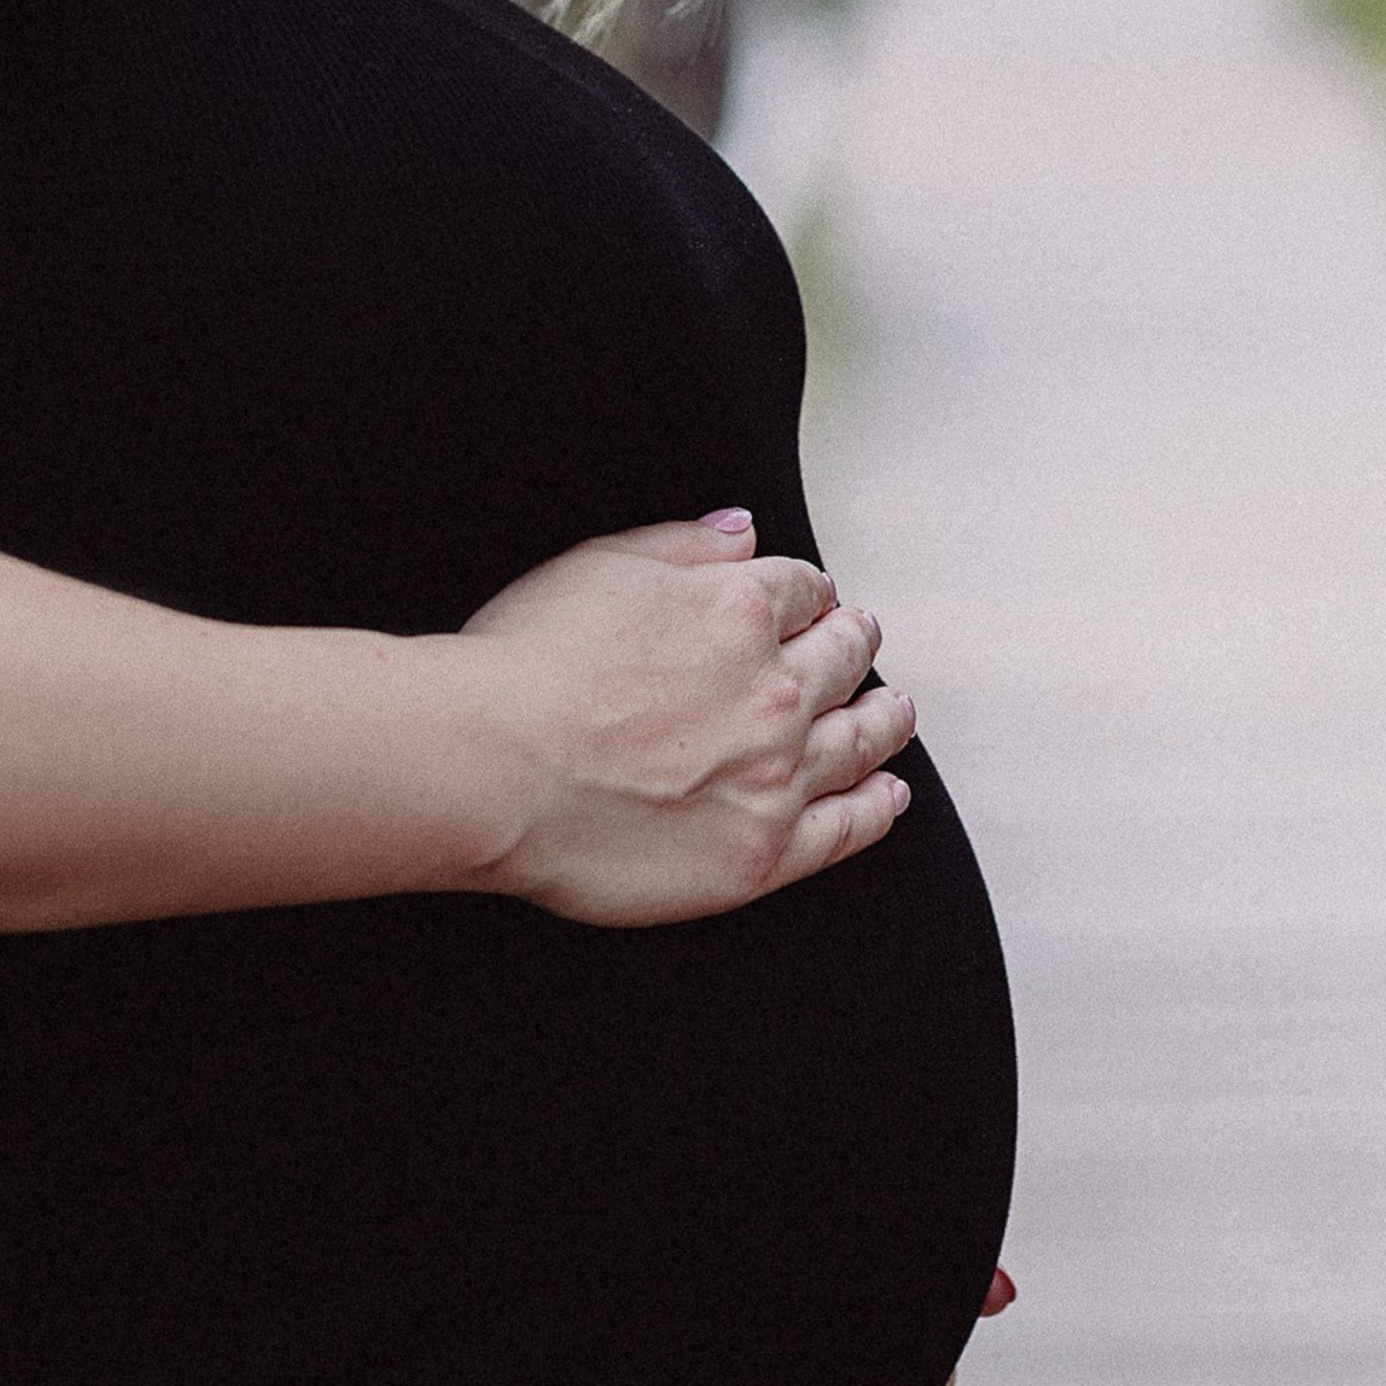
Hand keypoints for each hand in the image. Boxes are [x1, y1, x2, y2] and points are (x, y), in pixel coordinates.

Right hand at [460, 510, 912, 928]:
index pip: (802, 592)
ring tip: (895, 712)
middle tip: (863, 643)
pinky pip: (845, 828)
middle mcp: (774, 690)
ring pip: (857, 741)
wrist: (491, 767)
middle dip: (854, 645)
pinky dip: (875, 807)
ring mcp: (775, 775)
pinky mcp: (762, 853)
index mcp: (738, 609)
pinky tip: (887, 794)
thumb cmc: (523, 663)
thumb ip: (682, 545)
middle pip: (842, 660)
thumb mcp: (597, 566)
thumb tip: (746, 532)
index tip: (815, 602)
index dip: (811, 595)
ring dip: (883, 720)